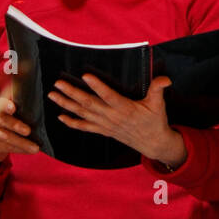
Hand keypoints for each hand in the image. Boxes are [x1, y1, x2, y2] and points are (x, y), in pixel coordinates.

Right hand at [0, 95, 38, 174]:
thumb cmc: (5, 117)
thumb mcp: (7, 108)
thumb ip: (17, 102)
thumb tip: (35, 94)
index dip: (5, 105)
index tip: (13, 107)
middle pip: (2, 121)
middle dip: (16, 126)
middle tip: (28, 131)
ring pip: (5, 137)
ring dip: (22, 143)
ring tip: (35, 148)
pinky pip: (6, 148)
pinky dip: (19, 150)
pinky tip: (29, 151)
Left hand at [48, 73, 186, 168]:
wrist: (152, 143)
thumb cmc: (155, 121)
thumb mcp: (159, 104)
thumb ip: (158, 90)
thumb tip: (165, 79)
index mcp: (125, 108)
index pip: (108, 96)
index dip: (97, 86)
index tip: (85, 75)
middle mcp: (111, 117)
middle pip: (88, 104)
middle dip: (72, 93)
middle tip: (58, 83)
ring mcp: (105, 125)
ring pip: (82, 114)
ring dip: (66, 105)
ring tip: (53, 95)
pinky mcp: (103, 130)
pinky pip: (84, 127)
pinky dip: (72, 122)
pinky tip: (60, 117)